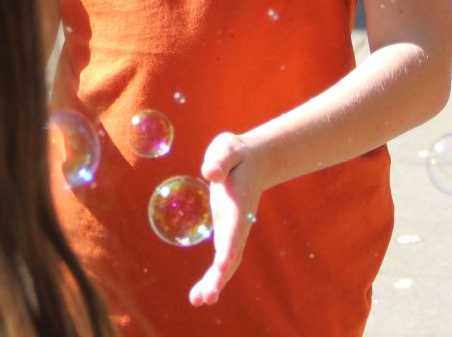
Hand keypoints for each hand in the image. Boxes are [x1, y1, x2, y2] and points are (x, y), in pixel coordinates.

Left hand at [188, 133, 267, 306]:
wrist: (253, 160)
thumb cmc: (237, 153)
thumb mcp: (228, 148)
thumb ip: (220, 159)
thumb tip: (211, 173)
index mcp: (238, 204)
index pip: (234, 230)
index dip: (227, 248)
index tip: (220, 266)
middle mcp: (238, 222)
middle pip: (232, 254)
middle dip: (220, 276)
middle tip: (206, 297)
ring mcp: (233, 230)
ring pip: (227, 263)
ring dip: (214, 283)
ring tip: (198, 301)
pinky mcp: (226, 232)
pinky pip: (220, 260)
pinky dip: (211, 277)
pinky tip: (199, 293)